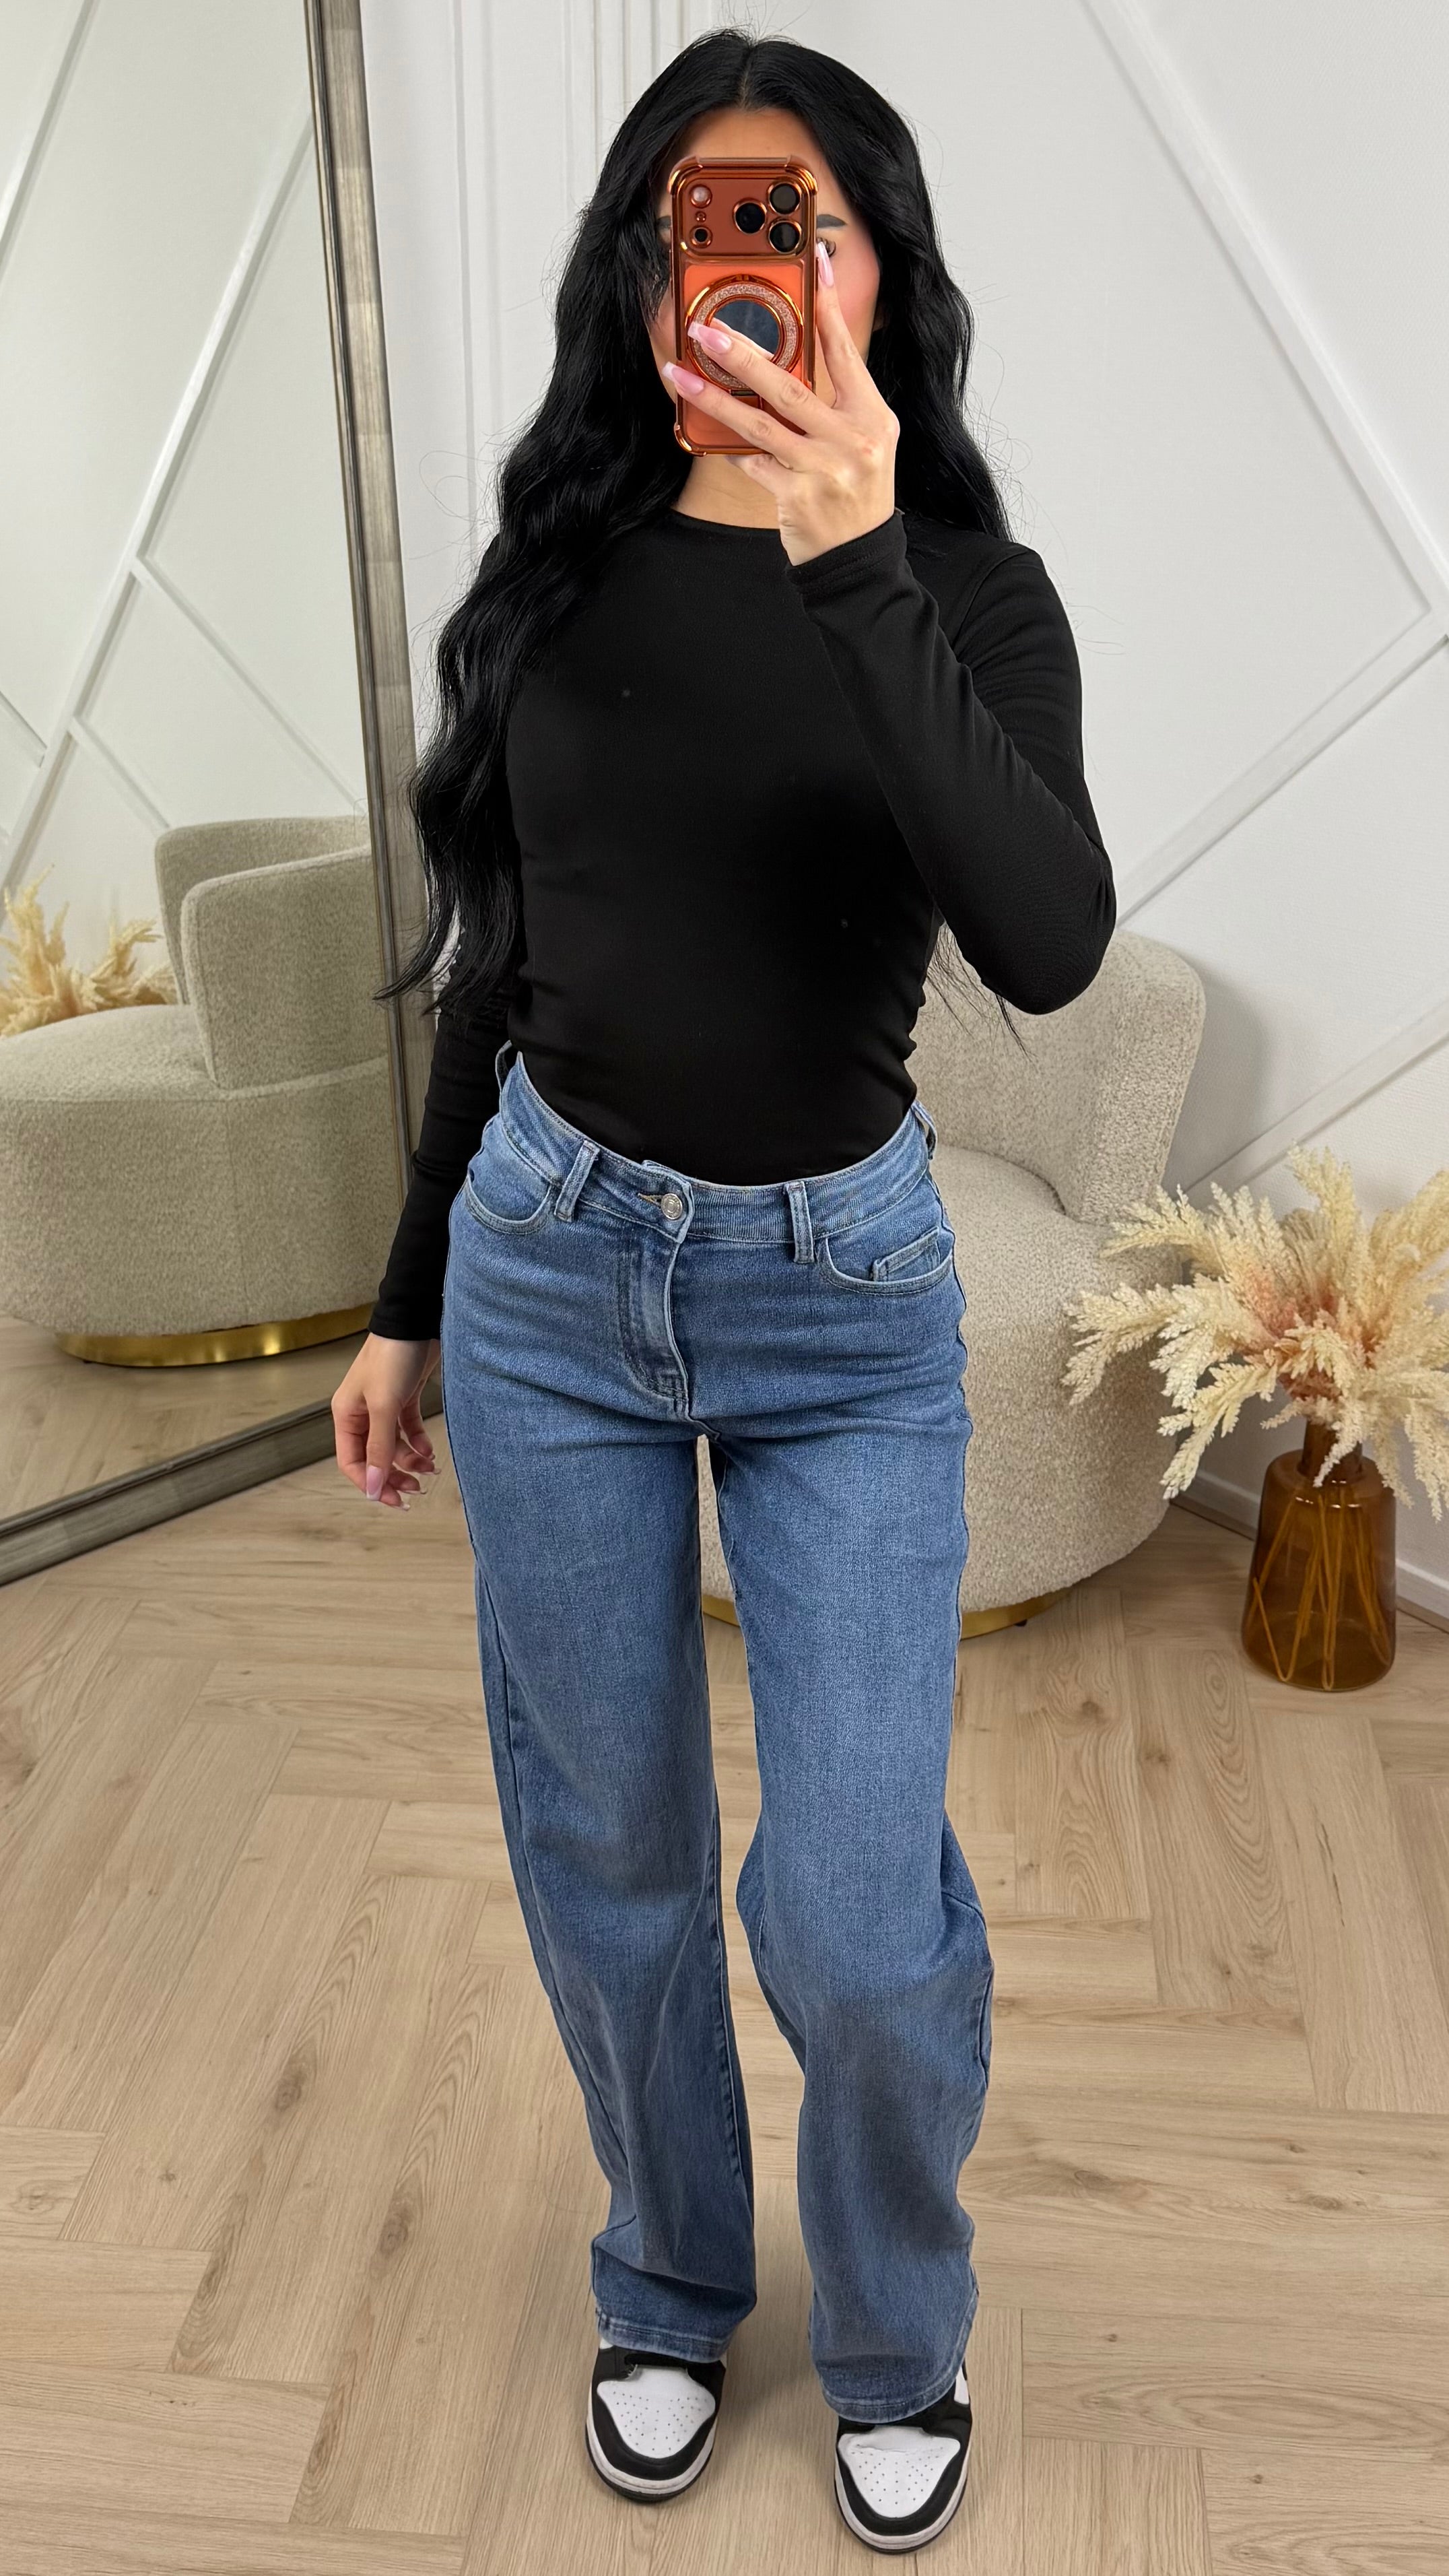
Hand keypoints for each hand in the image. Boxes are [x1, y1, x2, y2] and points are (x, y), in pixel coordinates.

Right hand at [332, 1333, 440, 1509]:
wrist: (416, 1321)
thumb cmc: (393, 1357)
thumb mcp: (384, 1406)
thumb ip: (380, 1448)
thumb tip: (374, 1487)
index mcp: (346, 1415)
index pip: (352, 1462)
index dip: (371, 1484)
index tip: (395, 1500)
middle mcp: (362, 1413)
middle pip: (374, 1457)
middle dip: (394, 1475)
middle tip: (416, 1490)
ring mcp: (383, 1406)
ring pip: (394, 1446)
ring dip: (410, 1460)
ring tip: (430, 1468)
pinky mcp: (404, 1397)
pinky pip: (409, 1429)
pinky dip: (419, 1442)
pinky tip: (430, 1451)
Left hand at [663, 240, 897, 566]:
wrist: (859, 556)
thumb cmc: (855, 491)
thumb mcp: (861, 439)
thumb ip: (833, 401)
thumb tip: (784, 359)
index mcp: (871, 416)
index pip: (844, 350)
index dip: (827, 304)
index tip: (814, 261)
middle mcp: (852, 439)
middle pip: (790, 385)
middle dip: (743, 353)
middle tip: (706, 331)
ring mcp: (824, 469)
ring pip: (760, 424)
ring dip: (715, 397)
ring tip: (682, 375)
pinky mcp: (797, 496)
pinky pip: (753, 463)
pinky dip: (729, 447)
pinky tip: (705, 433)